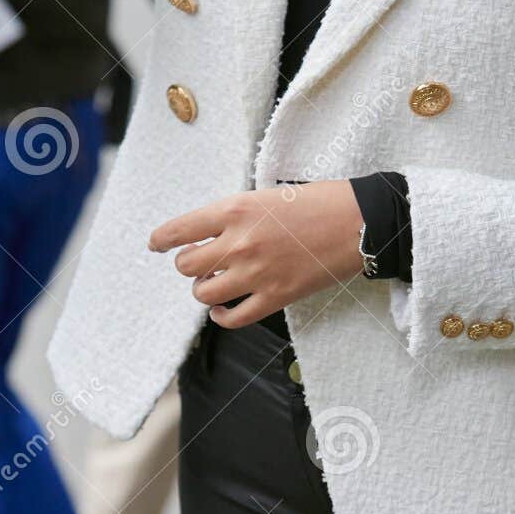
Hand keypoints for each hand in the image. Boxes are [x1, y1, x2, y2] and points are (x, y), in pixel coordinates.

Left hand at [149, 181, 364, 328]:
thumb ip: (234, 216)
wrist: (358, 222)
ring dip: (204, 289)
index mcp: (235, 210)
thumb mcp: (266, 195)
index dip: (161, 240)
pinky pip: (233, 318)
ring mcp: (257, 273)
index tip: (157, 244)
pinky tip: (222, 309)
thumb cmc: (316, 202)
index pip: (179, 229)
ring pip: (204, 293)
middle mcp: (240, 243)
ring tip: (216, 282)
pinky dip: (221, 317)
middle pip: (187, 266)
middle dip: (188, 265)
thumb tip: (208, 236)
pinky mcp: (276, 297)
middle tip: (200, 261)